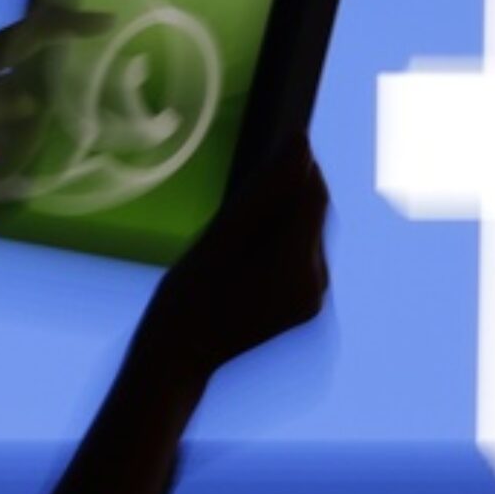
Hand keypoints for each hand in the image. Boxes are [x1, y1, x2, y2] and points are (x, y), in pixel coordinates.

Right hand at [132, 132, 330, 384]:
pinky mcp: (306, 307)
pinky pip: (304, 257)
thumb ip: (267, 188)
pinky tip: (255, 238)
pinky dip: (286, 239)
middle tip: (269, 161)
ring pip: (310, 235)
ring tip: (254, 205)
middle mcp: (315, 286)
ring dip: (290, 213)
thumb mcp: (220, 234)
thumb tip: (300, 143)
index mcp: (297, 268)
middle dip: (297, 188)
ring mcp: (313, 301)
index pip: (314, 195)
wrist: (177, 359)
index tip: (288, 134)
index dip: (302, 162)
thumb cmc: (186, 295)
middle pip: (316, 215)